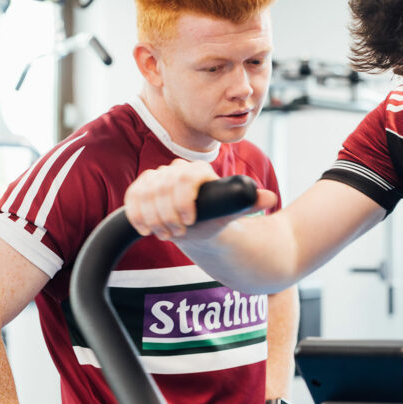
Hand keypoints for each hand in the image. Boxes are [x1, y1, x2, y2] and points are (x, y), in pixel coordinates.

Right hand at [124, 159, 277, 239]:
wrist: (199, 223)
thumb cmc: (216, 216)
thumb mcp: (233, 211)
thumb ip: (250, 203)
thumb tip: (269, 197)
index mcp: (198, 171)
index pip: (184, 178)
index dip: (183, 201)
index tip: (189, 223)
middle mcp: (176, 169)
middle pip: (163, 188)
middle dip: (168, 215)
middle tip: (178, 234)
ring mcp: (157, 177)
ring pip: (146, 193)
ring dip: (153, 217)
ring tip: (166, 234)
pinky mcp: (142, 187)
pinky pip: (133, 196)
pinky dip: (136, 214)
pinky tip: (145, 229)